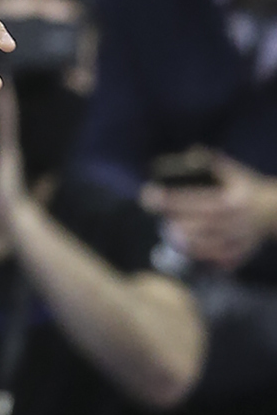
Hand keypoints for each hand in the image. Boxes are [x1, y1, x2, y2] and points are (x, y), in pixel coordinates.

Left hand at [142, 151, 276, 271]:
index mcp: (233, 200)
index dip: (173, 198)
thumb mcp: (233, 171)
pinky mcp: (242, 253)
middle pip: (201, 225)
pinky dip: (202, 256)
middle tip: (157, 219)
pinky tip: (185, 250)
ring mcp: (241, 240)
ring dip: (186, 242)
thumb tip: (187, 154)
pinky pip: (219, 259)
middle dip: (176, 221)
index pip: (198, 199)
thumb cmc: (248, 186)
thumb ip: (210, 161)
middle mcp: (238, 221)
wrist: (275, 210)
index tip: (150, 194)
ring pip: (209, 245)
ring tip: (168, 234)